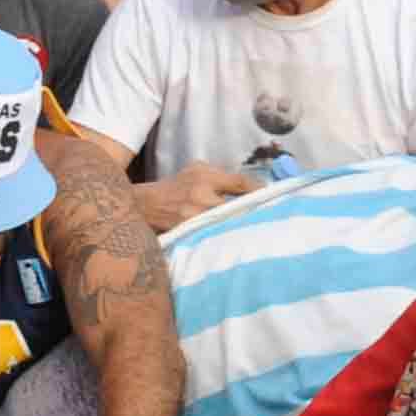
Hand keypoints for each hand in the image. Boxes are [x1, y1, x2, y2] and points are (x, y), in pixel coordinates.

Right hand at [130, 162, 262, 229]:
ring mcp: (193, 216)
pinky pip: (211, 236)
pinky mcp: (186, 232)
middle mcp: (200, 194)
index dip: (260, 191)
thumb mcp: (195, 171)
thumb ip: (219, 176)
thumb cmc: (173, 187)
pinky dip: (223, 239)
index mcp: (205, 176)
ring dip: (240, 228)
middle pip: (238, 206)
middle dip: (254, 213)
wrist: (142, 205)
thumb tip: (248, 186)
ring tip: (256, 234)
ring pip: (226, 224)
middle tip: (271, 219)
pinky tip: (233, 244)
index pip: (241, 182)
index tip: (273, 197)